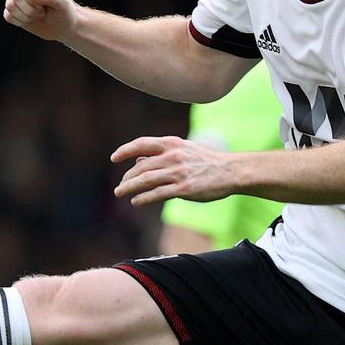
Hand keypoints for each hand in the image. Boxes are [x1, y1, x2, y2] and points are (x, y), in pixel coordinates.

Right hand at [3, 0, 76, 41]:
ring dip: (26, 16)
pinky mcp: (13, 8)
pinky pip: (8, 15)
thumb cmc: (64, 11)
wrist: (62, 25)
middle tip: (43, 11)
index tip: (43, 4)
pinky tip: (30, 20)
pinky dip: (20, 21)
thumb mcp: (62, 3)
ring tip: (38, 15)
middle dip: (30, 8)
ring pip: (10, 5)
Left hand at [111, 136, 233, 205]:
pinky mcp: (184, 189)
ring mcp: (178, 172)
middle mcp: (173, 156)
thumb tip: (140, 159)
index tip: (114, 158)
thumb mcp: (184, 149)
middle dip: (127, 177)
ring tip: (120, 193)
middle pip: (141, 166)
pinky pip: (157, 194)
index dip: (125, 150)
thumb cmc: (206, 161)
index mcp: (172, 143)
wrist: (231, 171)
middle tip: (120, 186)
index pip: (142, 143)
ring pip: (145, 180)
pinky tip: (136, 201)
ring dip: (129, 187)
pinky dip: (143, 198)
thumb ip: (162, 154)